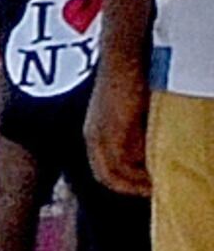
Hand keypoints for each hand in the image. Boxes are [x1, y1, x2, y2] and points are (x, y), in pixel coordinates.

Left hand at [93, 47, 154, 198]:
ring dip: (137, 183)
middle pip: (106, 176)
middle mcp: (93, 138)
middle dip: (129, 188)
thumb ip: (132, 131)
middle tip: (153, 192)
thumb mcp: (126, 111)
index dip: (121, 183)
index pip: (103, 170)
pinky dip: (139, 172)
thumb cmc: (129, 79)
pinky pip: (124, 163)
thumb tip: (148, 149)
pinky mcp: (113, 131)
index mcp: (93, 134)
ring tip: (158, 186)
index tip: (142, 187)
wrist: (124, 57)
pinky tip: (155, 174)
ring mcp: (100, 136)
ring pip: (115, 173)